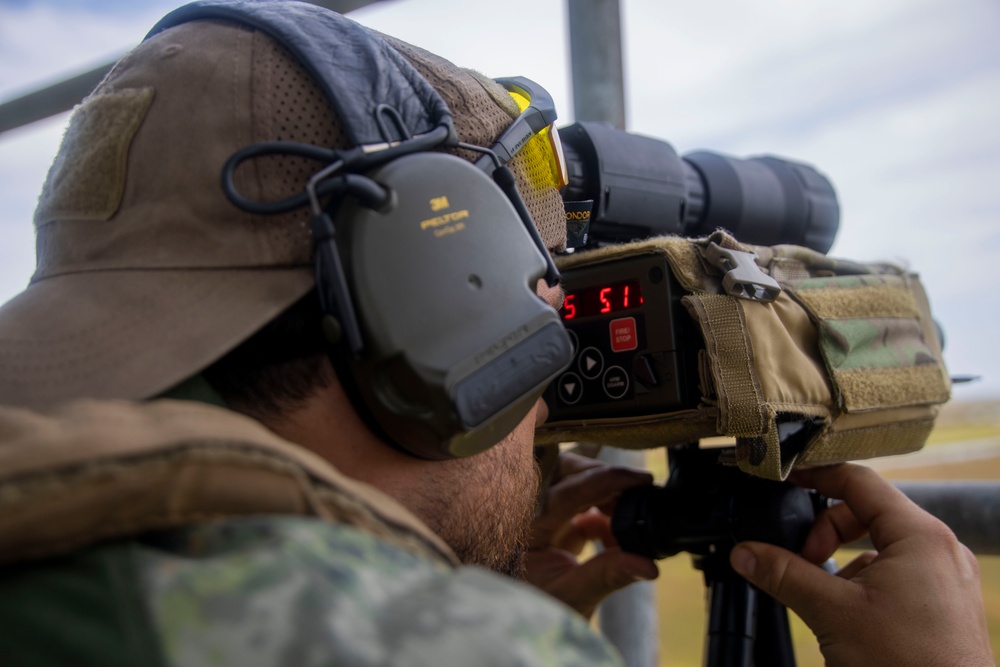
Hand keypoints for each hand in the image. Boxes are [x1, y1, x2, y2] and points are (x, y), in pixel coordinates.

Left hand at [525, 451, 658, 618]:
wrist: (527, 627)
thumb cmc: (540, 612)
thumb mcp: (574, 596)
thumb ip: (608, 575)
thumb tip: (648, 565)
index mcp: (527, 527)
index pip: (568, 491)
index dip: (607, 480)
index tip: (640, 479)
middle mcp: (529, 512)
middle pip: (567, 470)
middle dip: (605, 477)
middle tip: (637, 494)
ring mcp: (541, 513)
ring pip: (575, 479)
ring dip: (607, 493)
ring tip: (627, 521)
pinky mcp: (556, 521)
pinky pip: (583, 500)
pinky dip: (604, 513)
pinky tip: (613, 538)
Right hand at [729, 463, 993, 666]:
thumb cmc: (906, 665)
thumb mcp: (832, 613)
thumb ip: (783, 574)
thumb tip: (745, 553)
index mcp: (920, 536)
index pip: (860, 482)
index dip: (817, 476)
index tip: (786, 481)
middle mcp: (940, 549)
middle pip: (868, 514)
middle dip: (826, 533)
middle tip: (803, 561)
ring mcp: (946, 578)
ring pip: (882, 547)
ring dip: (844, 561)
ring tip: (824, 594)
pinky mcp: (944, 605)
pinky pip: (898, 574)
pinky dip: (866, 583)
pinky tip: (849, 614)